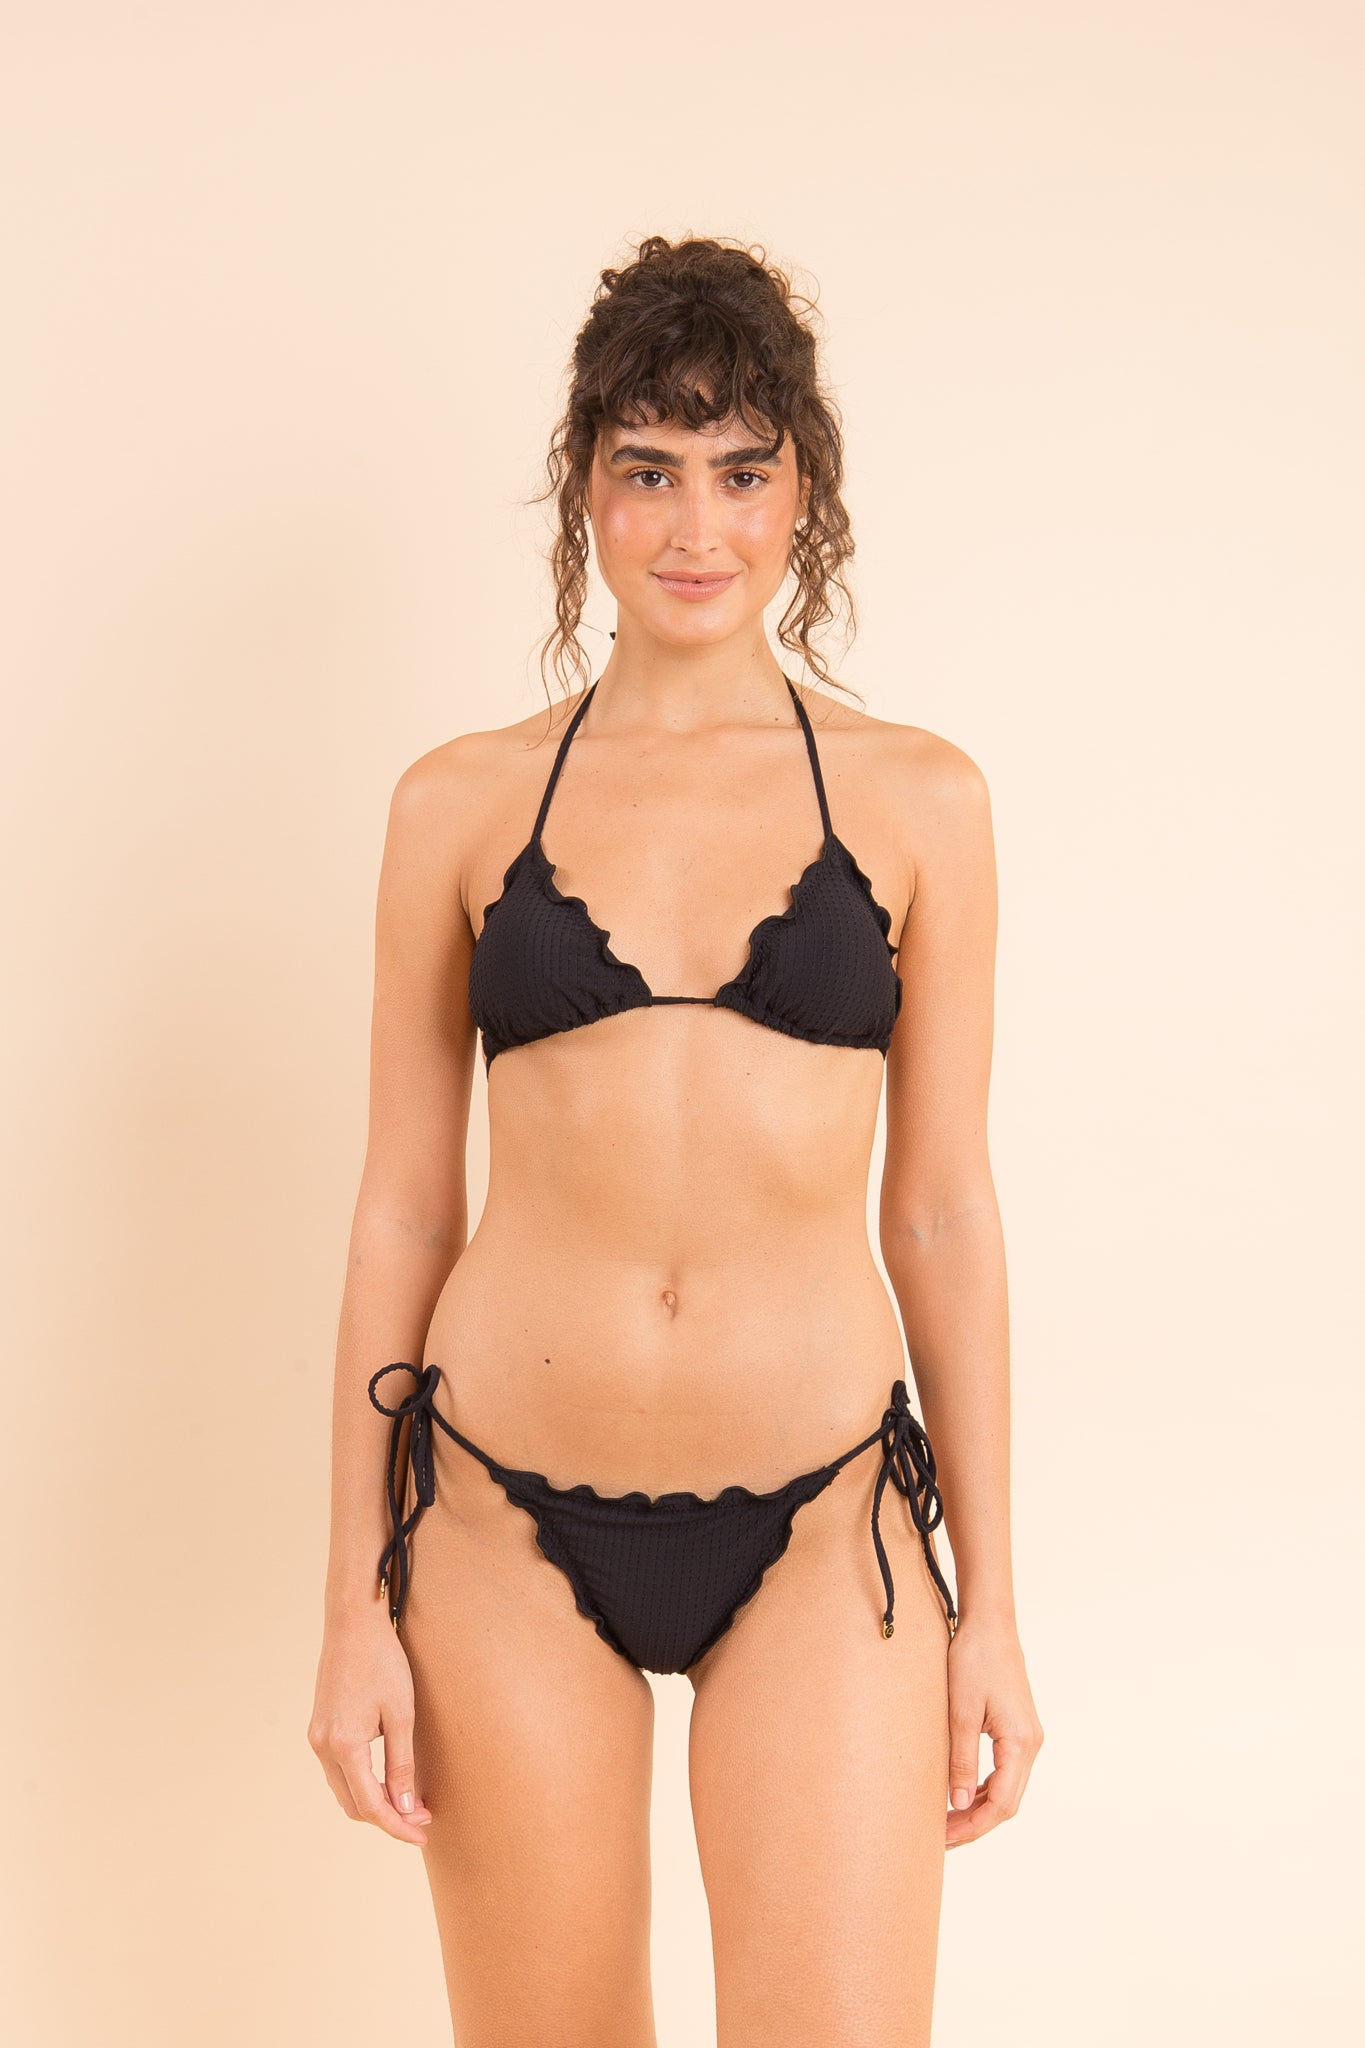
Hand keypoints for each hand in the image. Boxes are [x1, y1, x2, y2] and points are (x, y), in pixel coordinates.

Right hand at [308, 1605, 432, 1845]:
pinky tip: (387, 1778)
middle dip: (387, 1817)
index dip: (396, 1825)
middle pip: (353, 1804)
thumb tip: (405, 1808)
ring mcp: (318, 1738)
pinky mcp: (320, 1728)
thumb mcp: (401, 1713)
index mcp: (343, 1745)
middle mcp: (323, 1746)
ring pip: (345, 1790)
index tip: (422, 1834)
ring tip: (410, 1801)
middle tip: (421, 1817)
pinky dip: (362, 1782)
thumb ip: (402, 1764)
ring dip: (374, 1801)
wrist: (353, 1622)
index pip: (370, 1805)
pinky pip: (340, 1770)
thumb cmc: (382, 1662)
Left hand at [944, 1611, 1042, 1848]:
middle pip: (1007, 1802)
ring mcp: (1028, 1737)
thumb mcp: (961, 1712)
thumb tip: (956, 1805)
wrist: (990, 1624)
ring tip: (947, 1822)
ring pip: (1008, 1789)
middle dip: (976, 1824)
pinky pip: (1005, 1771)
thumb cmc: (974, 1661)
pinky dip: (985, 1788)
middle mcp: (1031, 1744)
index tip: (945, 1839)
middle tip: (941, 1837)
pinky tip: (962, 1795)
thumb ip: (961, 1761)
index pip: (1001, 1803)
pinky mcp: (1019, 1729)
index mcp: (1020, 1743)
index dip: (973, 1826)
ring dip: (980, 1808)